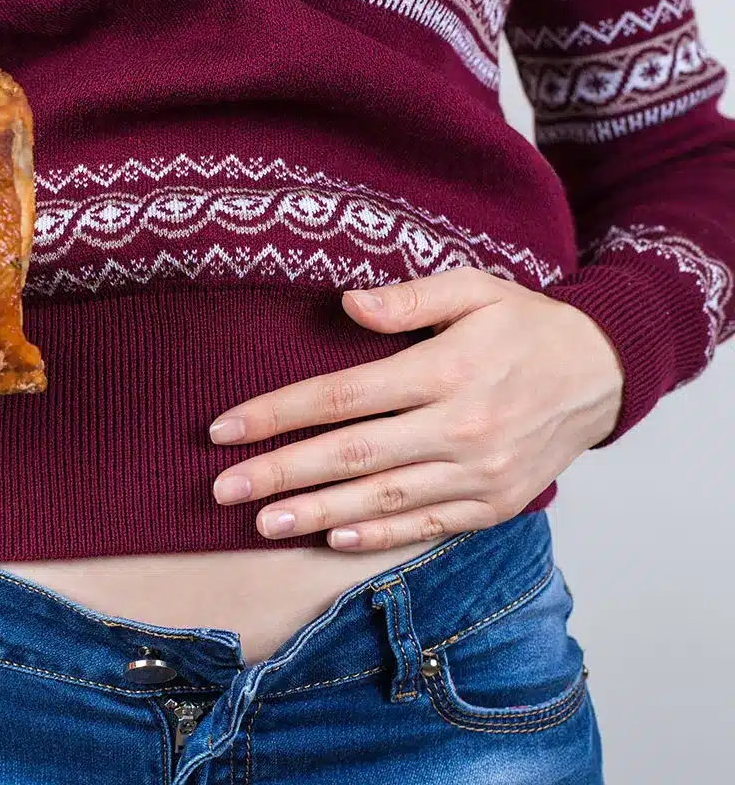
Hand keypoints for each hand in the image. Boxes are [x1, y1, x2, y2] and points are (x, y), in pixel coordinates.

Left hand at [210, 268, 623, 550]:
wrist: (604, 373)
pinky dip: (378, 536)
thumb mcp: (475, 289)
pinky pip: (426, 525)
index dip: (278, 413)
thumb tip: (346, 304)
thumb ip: (410, 298)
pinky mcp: (494, 503)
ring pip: (382, 498)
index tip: (225, 429)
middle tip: (222, 489)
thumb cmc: (525, 326)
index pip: (342, 396)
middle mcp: (460, 427)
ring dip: (316, 512)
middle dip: (279, 472)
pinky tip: (332, 538)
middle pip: (350, 455)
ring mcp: (479, 473)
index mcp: (446, 370)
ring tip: (262, 523)